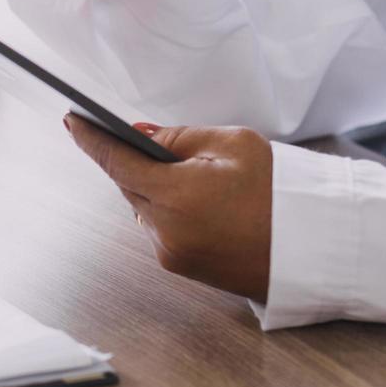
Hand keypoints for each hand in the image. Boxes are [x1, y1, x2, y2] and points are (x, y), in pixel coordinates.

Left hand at [64, 115, 272, 303]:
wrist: (313, 249)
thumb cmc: (281, 192)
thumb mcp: (234, 145)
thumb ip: (180, 138)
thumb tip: (141, 136)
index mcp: (176, 196)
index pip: (116, 161)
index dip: (90, 139)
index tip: (72, 120)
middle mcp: (165, 229)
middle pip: (127, 185)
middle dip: (130, 161)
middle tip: (133, 137)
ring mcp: (171, 252)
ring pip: (142, 208)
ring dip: (150, 187)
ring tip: (178, 169)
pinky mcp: (180, 266)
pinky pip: (157, 228)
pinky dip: (165, 209)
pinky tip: (188, 197)